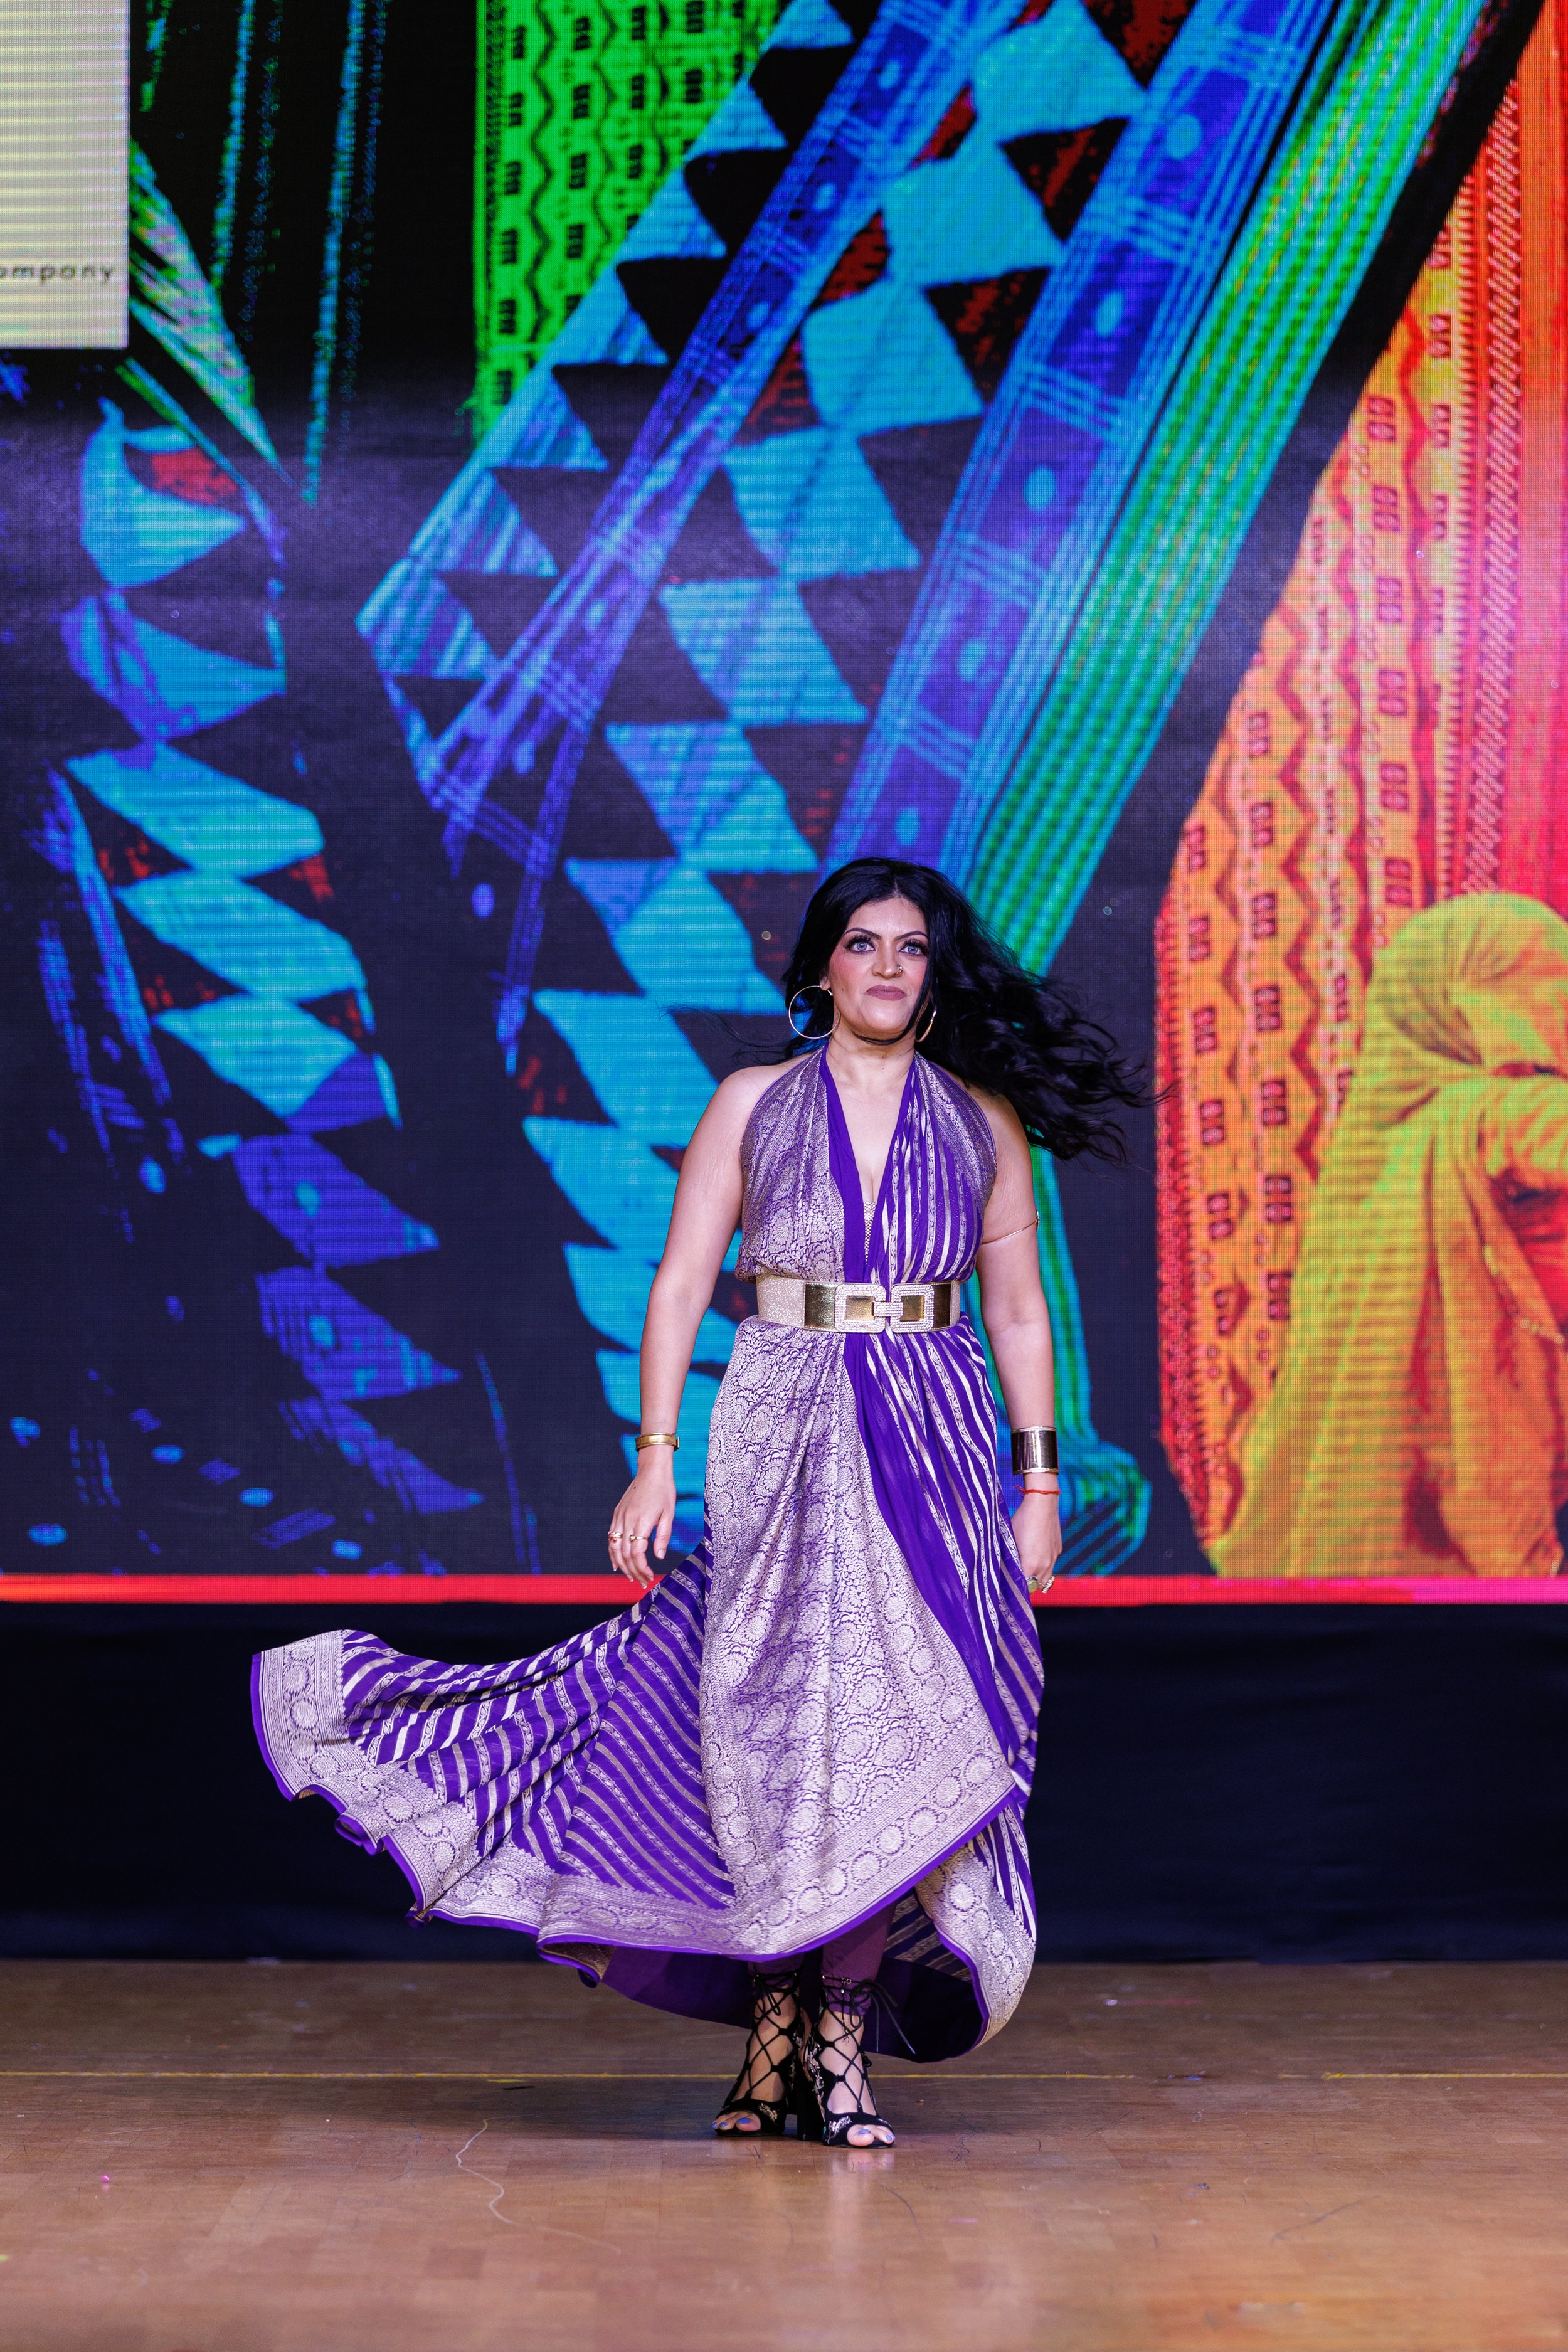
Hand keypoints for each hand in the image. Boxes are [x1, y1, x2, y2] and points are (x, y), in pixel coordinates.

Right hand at [608, 1452, 675, 1587]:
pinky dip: (612, 1552)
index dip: (642, 1568)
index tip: (650, 1576)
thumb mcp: (669, 1514)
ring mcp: (620, 1517)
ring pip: (614, 1547)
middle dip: (633, 1571)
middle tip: (642, 1582)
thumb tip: (659, 1557)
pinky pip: (611, 1537)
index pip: (637, 1552)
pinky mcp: (617, 1514)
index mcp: (642, 1521)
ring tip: (630, 1577)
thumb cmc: (664, 1491)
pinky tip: (616, 1563)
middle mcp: (627, 1520)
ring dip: (621, 1565)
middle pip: (624, 1553)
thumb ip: (663, 1536)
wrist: (651, 1470)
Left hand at [1012, 1488, 1061, 1593]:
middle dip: (1027, 1583)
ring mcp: (1054, 1558)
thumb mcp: (1010, 1541)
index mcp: (1031, 1566)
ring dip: (1036, 1575)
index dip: (1016, 1585)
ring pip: (1046, 1577)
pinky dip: (1044, 1564)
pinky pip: (1051, 1564)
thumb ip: (1010, 1559)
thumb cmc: (1022, 1521)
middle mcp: (1045, 1566)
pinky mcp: (1058, 1550)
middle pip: (1036, 1586)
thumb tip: (1005, 1569)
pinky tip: (1035, 1551)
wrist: (1042, 1504)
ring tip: (1026, 1566)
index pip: (1023, 1586)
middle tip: (1016, 1575)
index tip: (1008, 1583)